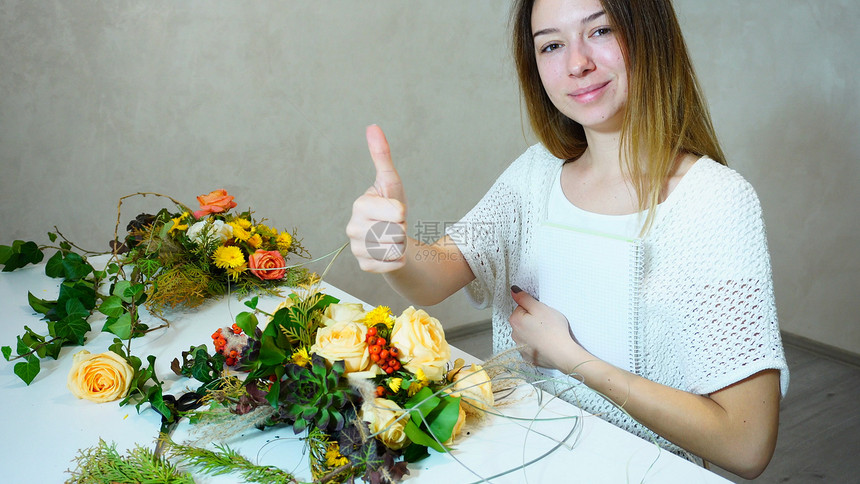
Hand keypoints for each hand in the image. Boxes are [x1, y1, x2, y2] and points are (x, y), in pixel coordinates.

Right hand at [346, 125, 407, 272]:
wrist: (392, 240)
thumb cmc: (391, 208)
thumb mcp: (390, 182)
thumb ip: (382, 156)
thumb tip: (373, 127)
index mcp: (359, 206)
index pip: (396, 213)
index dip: (401, 212)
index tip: (395, 211)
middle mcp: (352, 228)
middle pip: (397, 232)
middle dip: (402, 229)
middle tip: (394, 226)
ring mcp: (356, 249)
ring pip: (396, 249)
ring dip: (401, 244)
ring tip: (392, 239)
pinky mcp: (365, 266)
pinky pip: (394, 264)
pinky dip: (399, 259)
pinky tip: (391, 253)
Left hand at [508, 286, 587, 370]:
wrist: (562, 354)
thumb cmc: (553, 330)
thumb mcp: (539, 307)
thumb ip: (524, 298)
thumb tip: (513, 291)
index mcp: (515, 321)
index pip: (521, 307)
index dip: (534, 308)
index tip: (542, 313)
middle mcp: (514, 335)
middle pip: (523, 321)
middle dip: (533, 320)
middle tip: (546, 323)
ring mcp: (520, 347)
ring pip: (527, 333)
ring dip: (535, 332)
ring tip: (547, 333)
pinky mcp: (528, 356)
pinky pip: (531, 345)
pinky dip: (537, 344)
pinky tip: (546, 343)